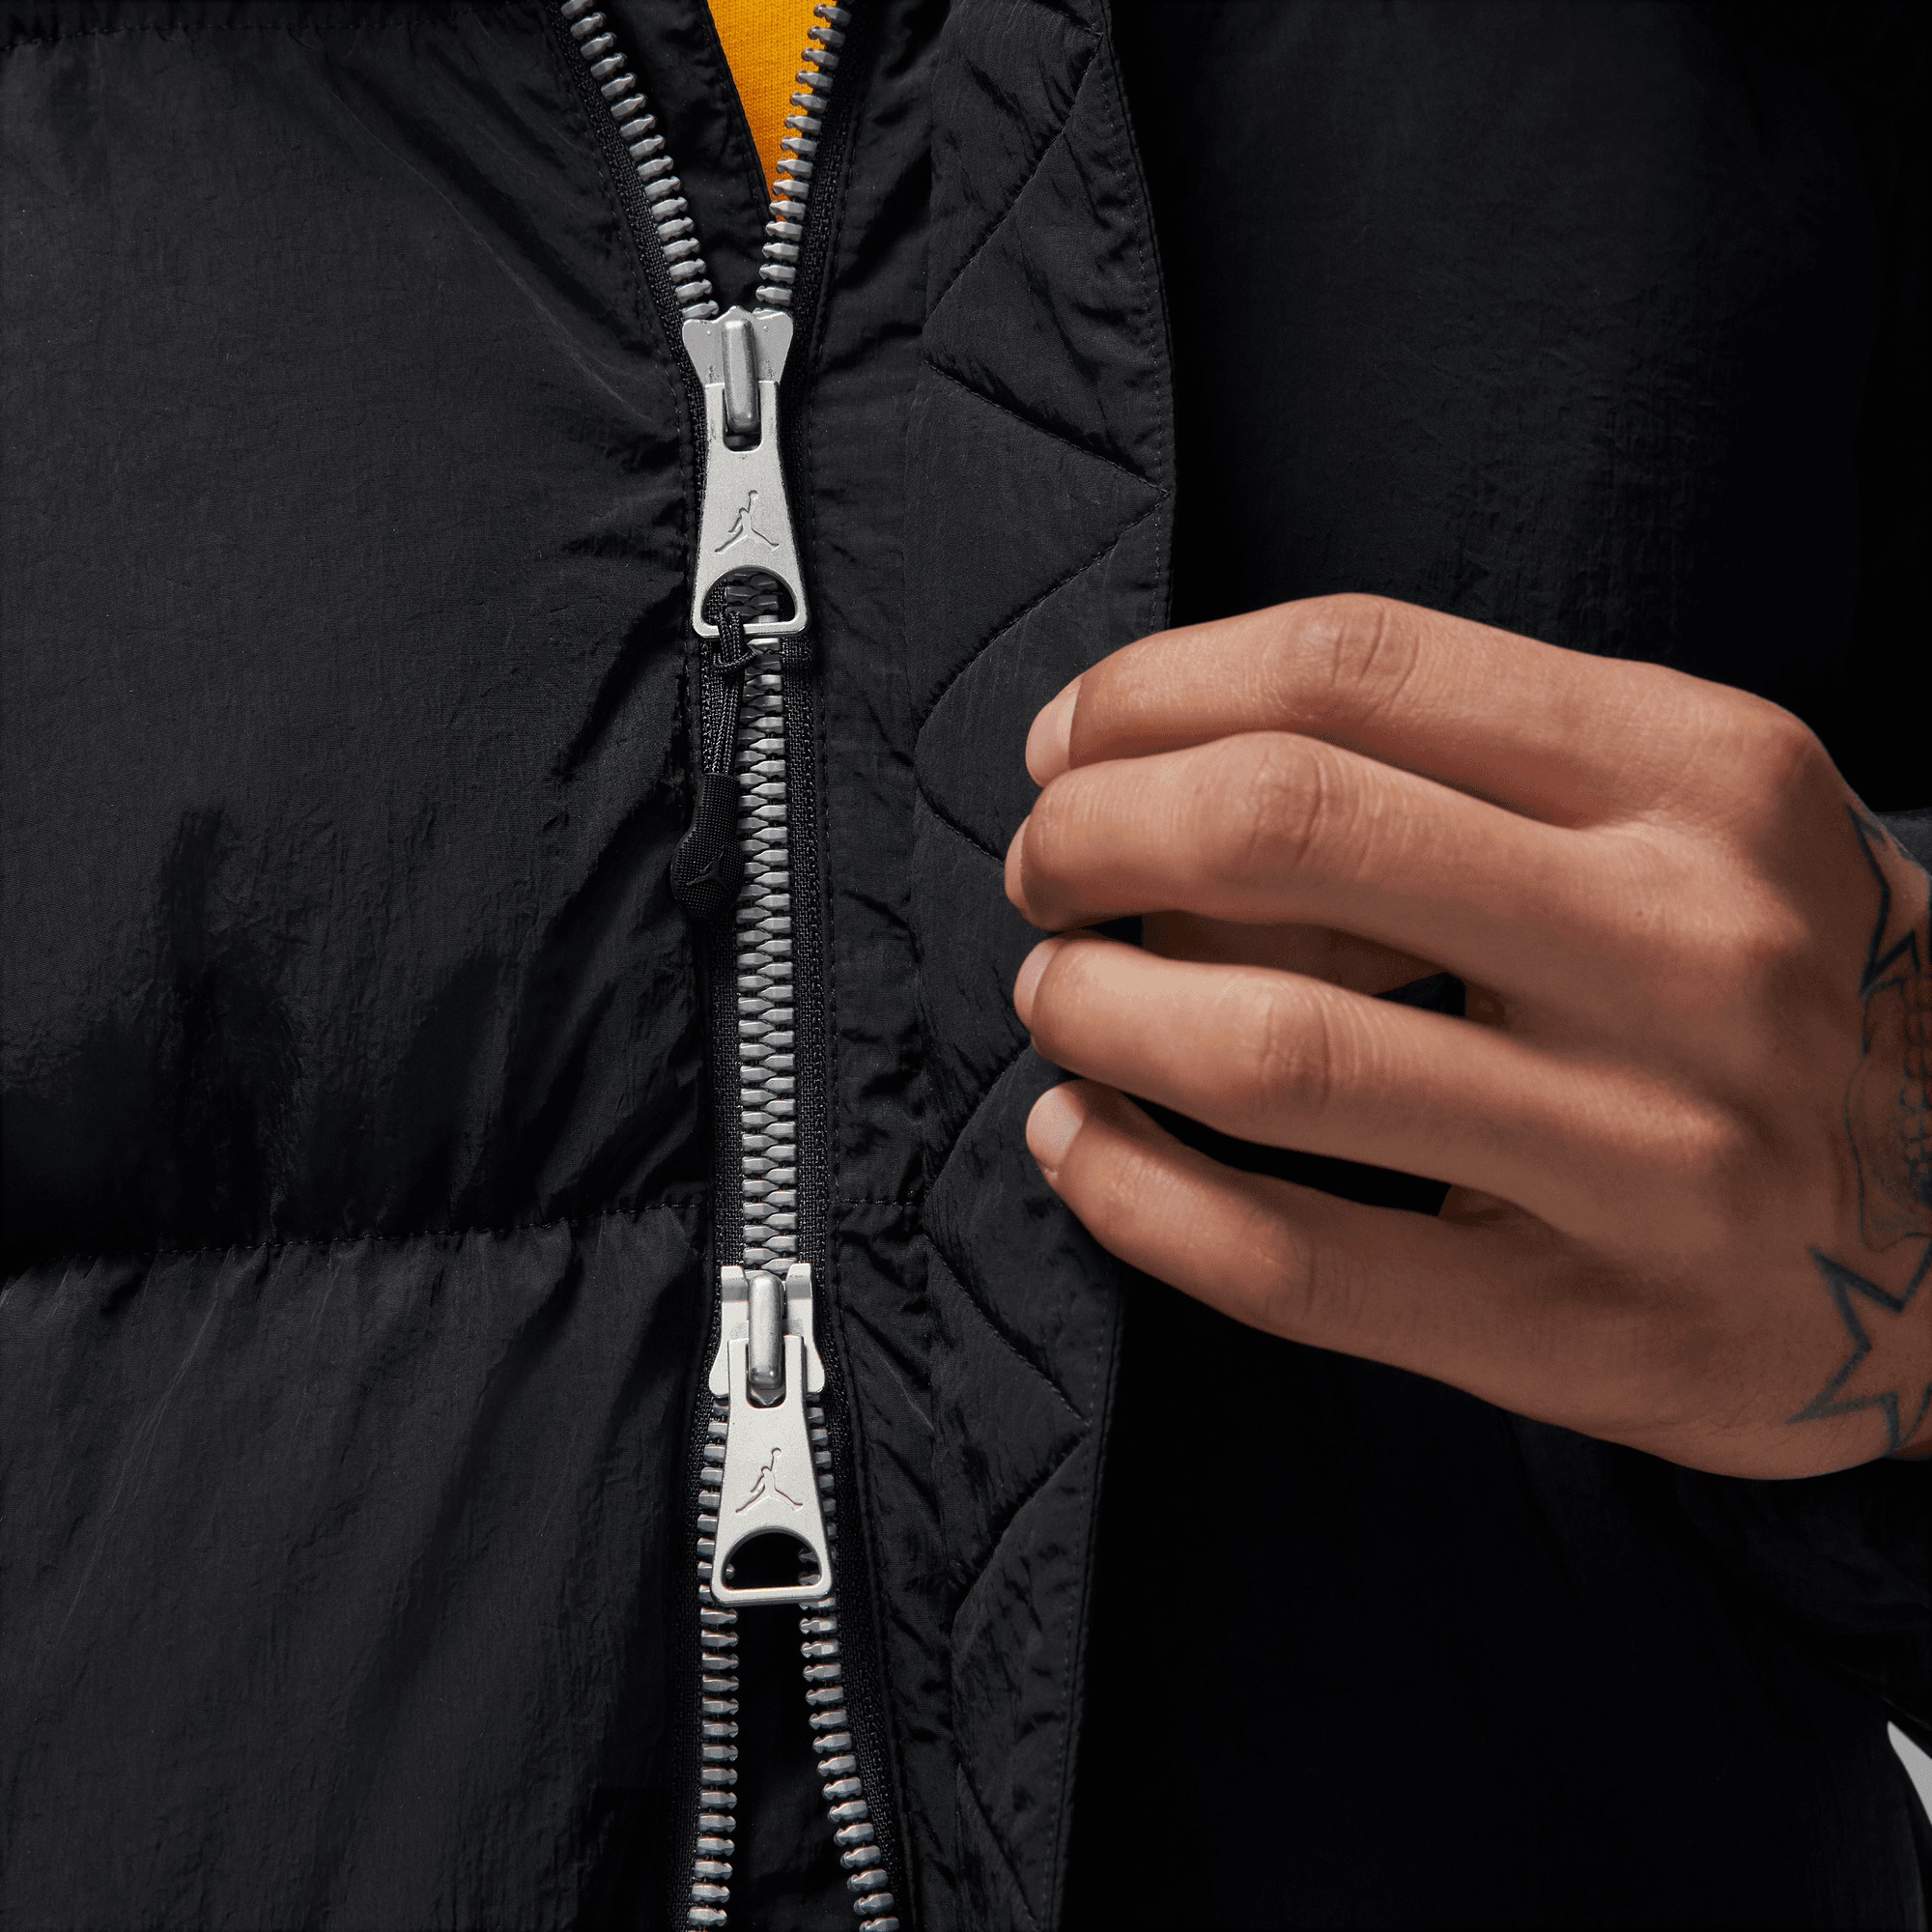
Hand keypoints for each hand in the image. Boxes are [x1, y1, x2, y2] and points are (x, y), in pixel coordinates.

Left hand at [1005, 595, 1931, 1475]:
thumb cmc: (1777, 982)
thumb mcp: (1688, 819)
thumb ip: (1465, 771)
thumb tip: (1162, 772)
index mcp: (1705, 774)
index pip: (1353, 665)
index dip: (1154, 693)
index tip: (1069, 741)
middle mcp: (1696, 947)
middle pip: (1288, 829)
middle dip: (1094, 835)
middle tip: (1044, 871)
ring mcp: (1657, 1157)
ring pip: (1276, 1053)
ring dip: (1097, 1010)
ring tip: (1057, 998)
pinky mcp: (1592, 1335)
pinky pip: (1295, 1265)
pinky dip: (1134, 1195)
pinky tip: (1079, 1140)